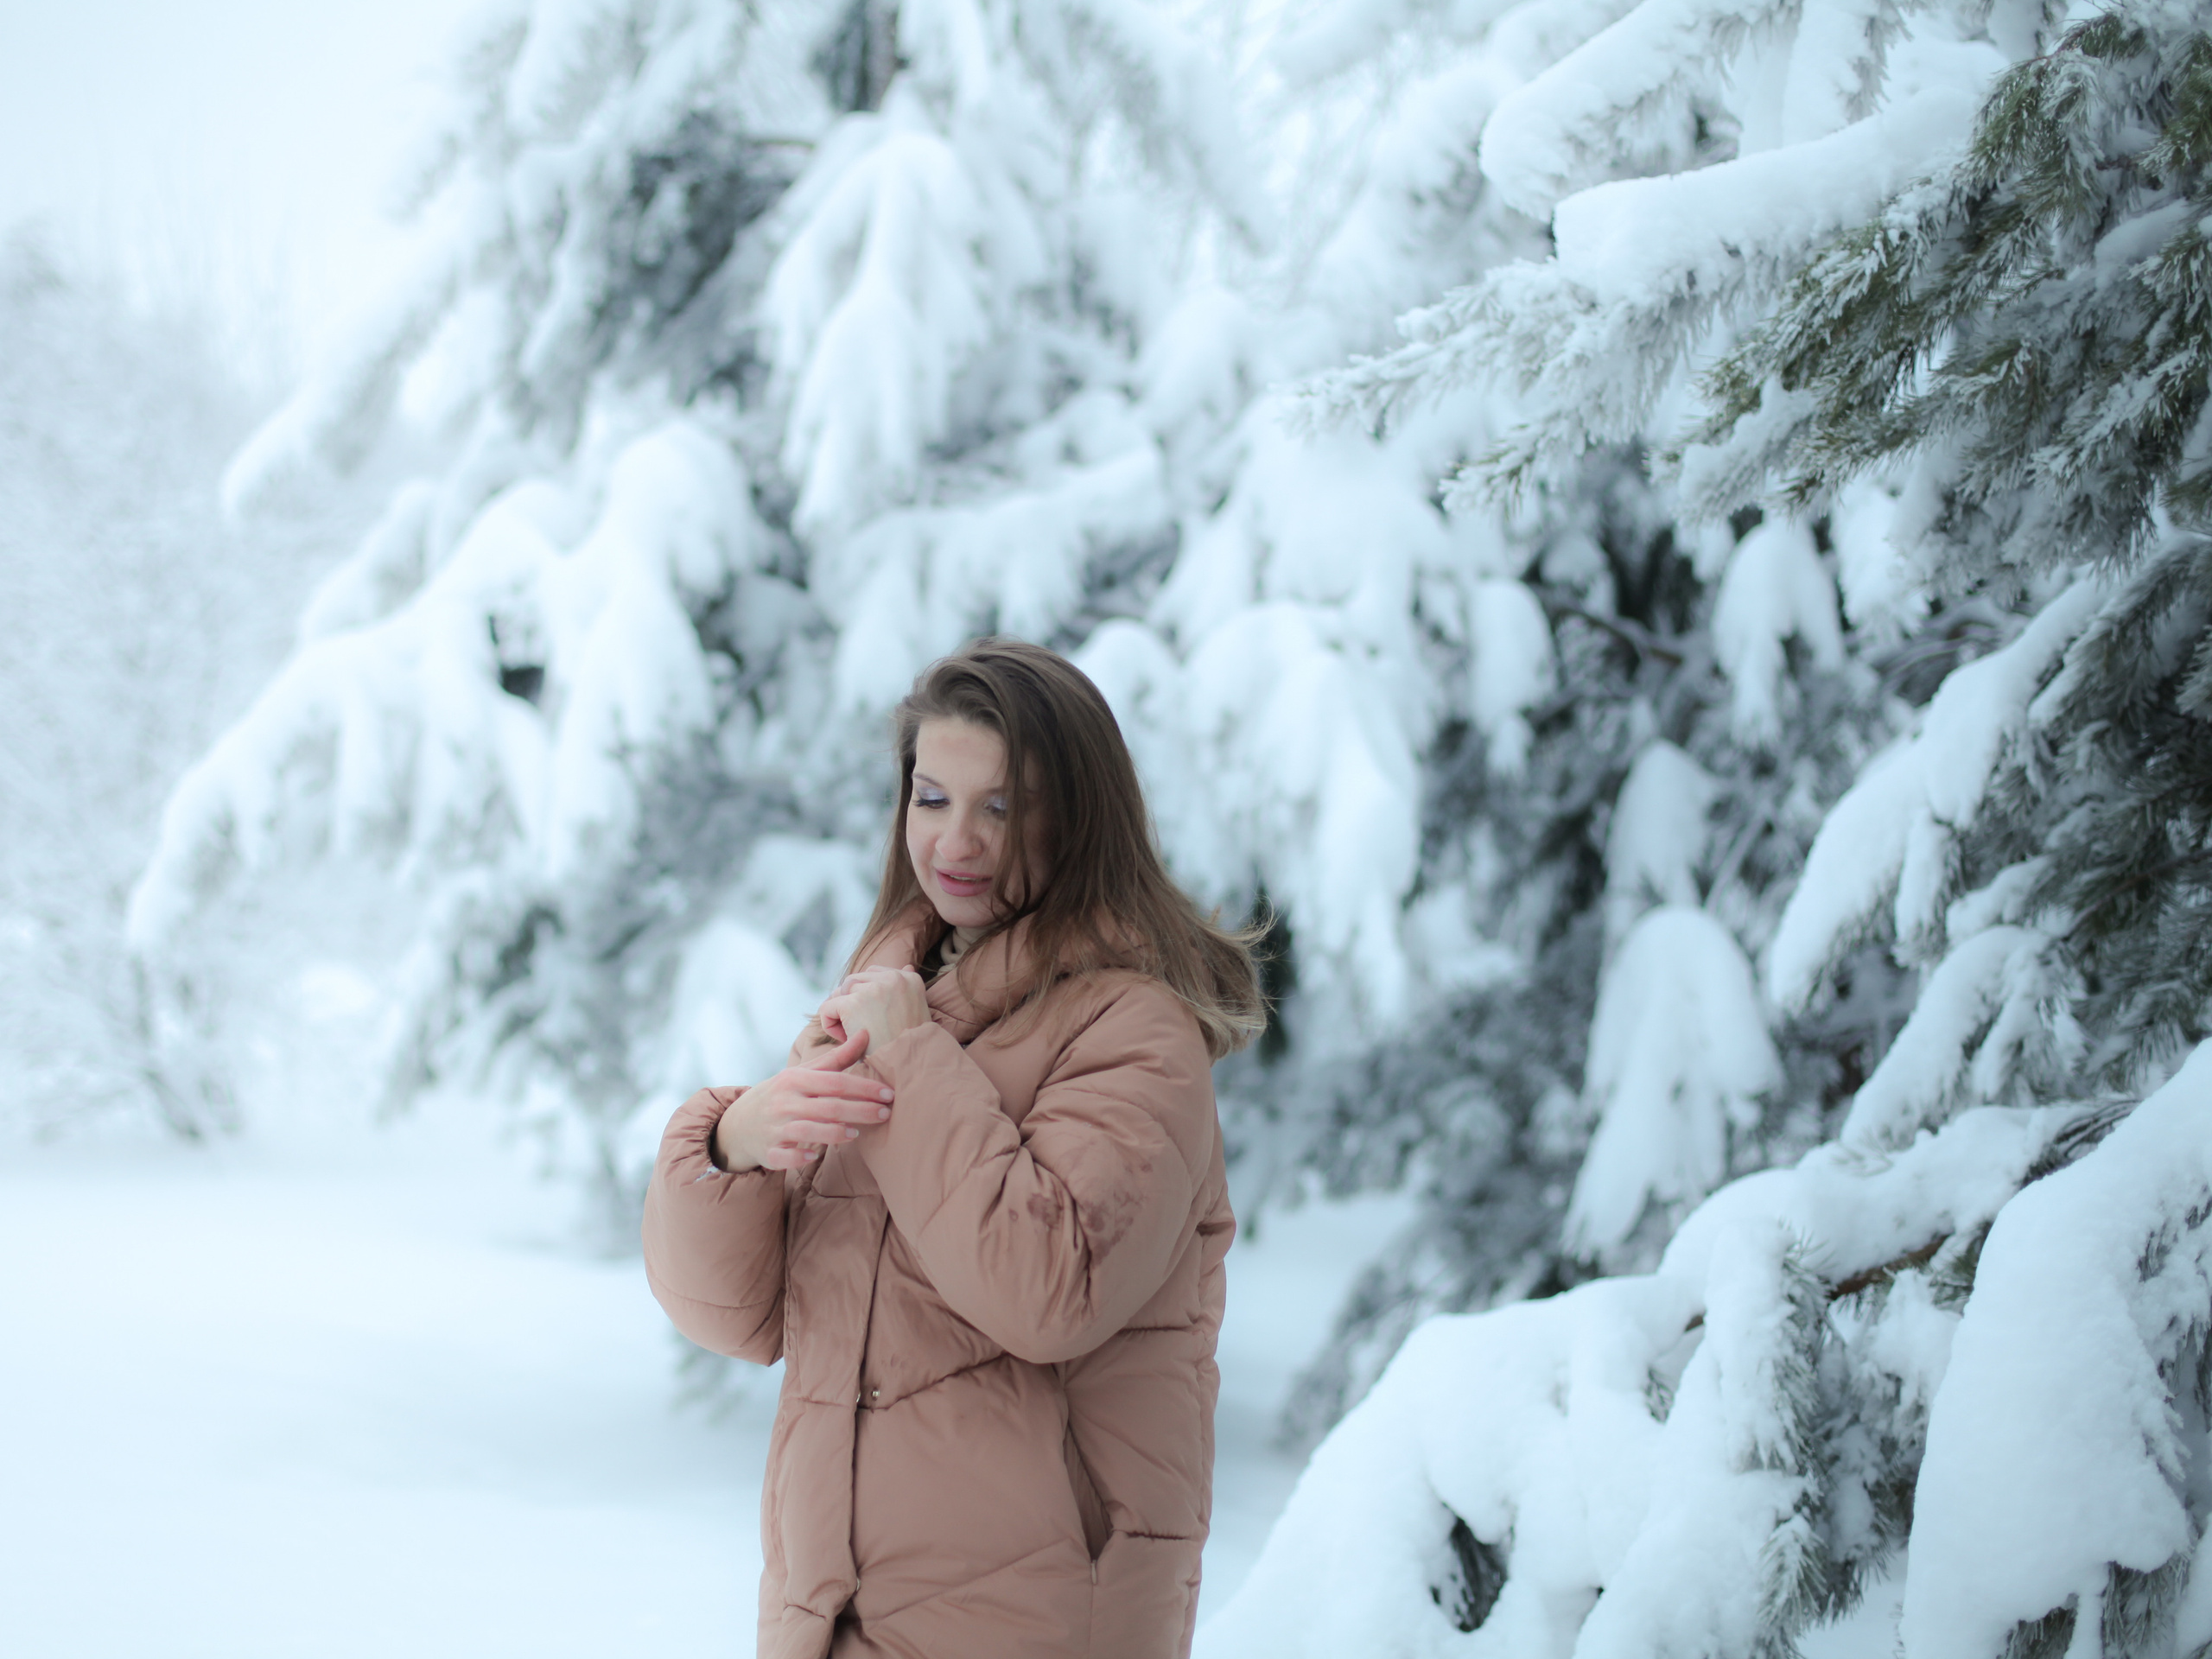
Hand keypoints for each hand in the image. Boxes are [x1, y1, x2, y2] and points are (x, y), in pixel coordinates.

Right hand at [710, 1029, 893, 1171]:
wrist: (739, 1123)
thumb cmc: (782, 1095)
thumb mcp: (804, 1073)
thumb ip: (836, 1058)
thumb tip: (866, 1033)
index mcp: (795, 1079)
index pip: (835, 1082)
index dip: (863, 1088)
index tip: (888, 1093)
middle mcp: (784, 1102)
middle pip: (828, 1107)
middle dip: (860, 1111)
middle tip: (886, 1113)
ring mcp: (775, 1128)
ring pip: (808, 1130)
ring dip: (835, 1133)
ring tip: (858, 1134)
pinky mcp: (768, 1152)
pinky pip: (784, 1155)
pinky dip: (798, 1156)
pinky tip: (815, 1156)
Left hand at [819, 964, 929, 1060]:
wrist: (909, 1067)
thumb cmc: (909, 1046)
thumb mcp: (914, 1011)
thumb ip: (905, 989)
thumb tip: (906, 966)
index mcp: (909, 978)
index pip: (874, 974)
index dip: (867, 998)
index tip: (876, 1021)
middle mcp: (893, 978)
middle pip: (853, 981)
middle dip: (851, 1004)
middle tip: (862, 1032)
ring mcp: (873, 989)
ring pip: (840, 993)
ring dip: (840, 1014)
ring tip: (854, 1037)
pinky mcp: (853, 1004)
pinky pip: (827, 1008)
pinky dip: (830, 1025)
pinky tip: (845, 1040)